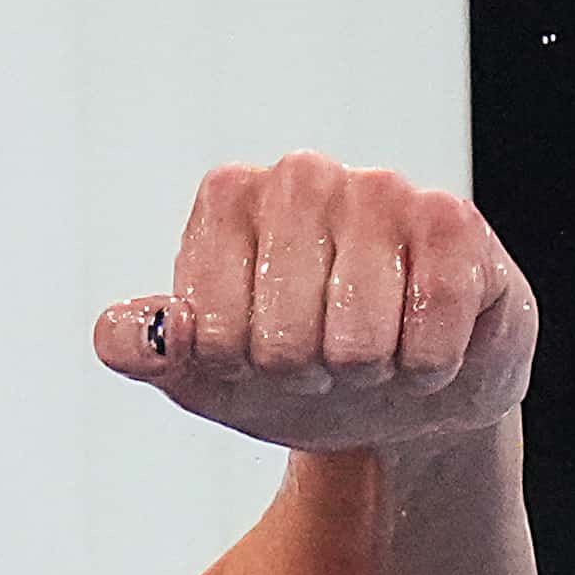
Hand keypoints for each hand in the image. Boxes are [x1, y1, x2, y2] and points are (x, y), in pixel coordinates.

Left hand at [92, 152, 536, 453]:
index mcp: (228, 200)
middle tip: (316, 359)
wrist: (397, 397)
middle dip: (300, 376)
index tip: (248, 353)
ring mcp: (382, 191)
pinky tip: (423, 345)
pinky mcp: (455, 225)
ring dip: (365, 373)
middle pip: (280, 338)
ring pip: (356, 339)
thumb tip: (120, 335)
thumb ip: (149, 350)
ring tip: (369, 351)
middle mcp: (301, 177)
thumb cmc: (290, 372)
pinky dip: (425, 367)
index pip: (206, 328)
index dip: (234, 367)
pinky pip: (430, 329)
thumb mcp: (204, 374)